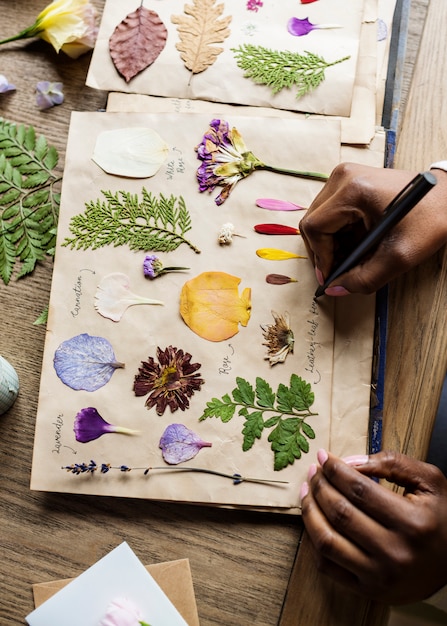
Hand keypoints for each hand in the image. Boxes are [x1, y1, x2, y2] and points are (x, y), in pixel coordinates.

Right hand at [299, 163, 446, 294]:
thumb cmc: (430, 219)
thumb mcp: (398, 257)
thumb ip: (364, 278)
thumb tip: (335, 289)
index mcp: (353, 189)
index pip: (315, 227)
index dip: (320, 257)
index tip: (331, 276)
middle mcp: (343, 177)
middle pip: (312, 221)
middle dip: (323, 251)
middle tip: (339, 271)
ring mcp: (345, 176)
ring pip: (319, 218)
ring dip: (331, 242)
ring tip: (352, 257)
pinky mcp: (350, 180)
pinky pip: (331, 212)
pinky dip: (338, 232)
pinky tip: (356, 243)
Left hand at [300, 449, 446, 603]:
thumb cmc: (440, 517)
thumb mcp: (430, 482)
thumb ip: (393, 463)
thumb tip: (350, 461)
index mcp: (413, 523)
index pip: (359, 489)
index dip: (335, 469)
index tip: (322, 457)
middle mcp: (396, 553)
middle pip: (340, 512)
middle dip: (320, 486)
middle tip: (313, 472)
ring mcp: (380, 576)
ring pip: (328, 541)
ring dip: (310, 512)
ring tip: (307, 492)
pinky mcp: (370, 591)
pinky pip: (328, 567)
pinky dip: (314, 542)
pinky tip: (314, 522)